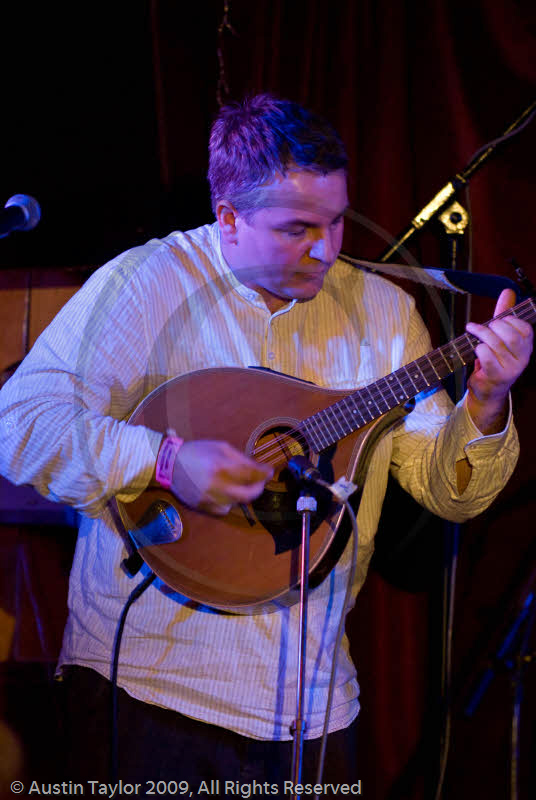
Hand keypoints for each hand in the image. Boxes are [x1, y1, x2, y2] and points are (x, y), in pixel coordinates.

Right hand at [170, 439, 272, 514]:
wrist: (170, 464)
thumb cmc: (197, 452)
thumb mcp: (221, 447)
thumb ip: (242, 459)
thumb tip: (261, 469)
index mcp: (221, 467)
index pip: (251, 474)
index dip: (264, 474)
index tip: (269, 471)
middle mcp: (216, 485)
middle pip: (248, 495)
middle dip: (258, 488)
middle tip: (260, 481)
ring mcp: (209, 499)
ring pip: (238, 502)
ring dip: (242, 493)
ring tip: (237, 482)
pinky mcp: (203, 507)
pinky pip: (225, 509)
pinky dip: (229, 501)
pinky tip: (223, 491)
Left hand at [465, 289, 532, 432]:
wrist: (488, 391)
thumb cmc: (494, 360)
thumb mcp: (501, 337)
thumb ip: (504, 315)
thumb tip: (508, 291)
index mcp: (526, 347)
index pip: (525, 328)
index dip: (509, 321)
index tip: (497, 321)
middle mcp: (523, 358)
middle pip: (511, 335)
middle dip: (494, 326)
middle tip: (483, 326)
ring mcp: (511, 369)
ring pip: (496, 344)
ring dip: (481, 334)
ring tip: (473, 330)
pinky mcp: (496, 376)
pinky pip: (486, 356)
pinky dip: (478, 349)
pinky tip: (475, 349)